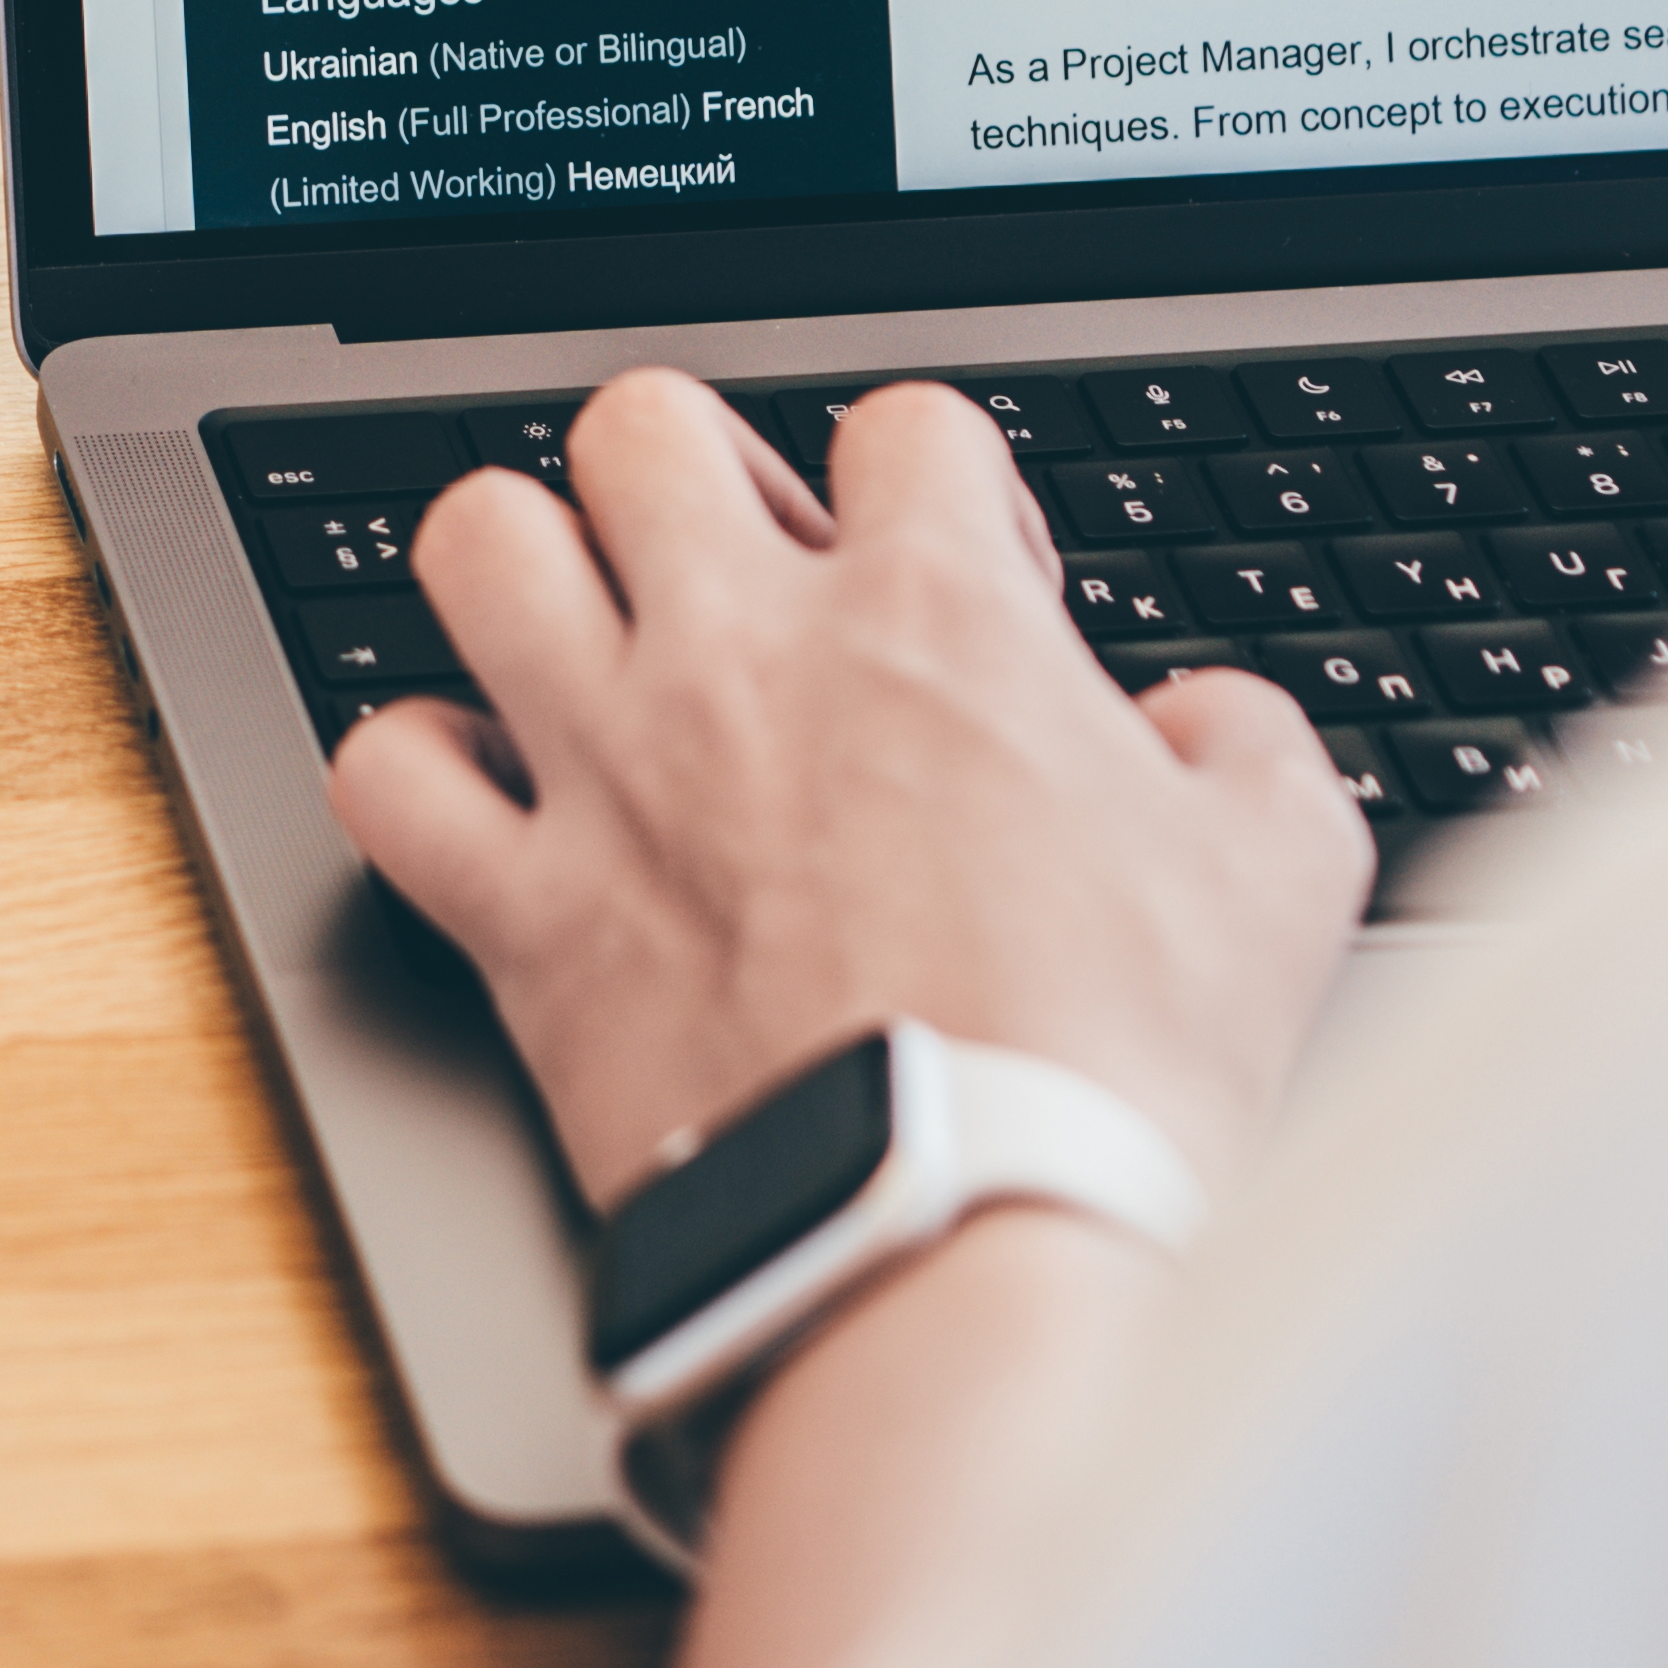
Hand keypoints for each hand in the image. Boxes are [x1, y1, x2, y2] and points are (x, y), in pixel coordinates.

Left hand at [324, 370, 1375, 1203]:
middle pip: (641, 429)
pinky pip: (388, 773)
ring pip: (477, 546)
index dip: (937, 483)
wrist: (960, 1247)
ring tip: (583, 636)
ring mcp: (614, 775)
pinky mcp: (522, 913)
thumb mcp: (1280, 877)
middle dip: (689, 474)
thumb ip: (1245, 745)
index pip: (903, 420)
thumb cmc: (1111, 1074)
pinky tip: (486, 799)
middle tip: (741, 572)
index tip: (954, 574)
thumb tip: (1200, 722)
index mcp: (935, 619)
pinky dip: (417, 771)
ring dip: (524, 572)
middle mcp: (745, 659)